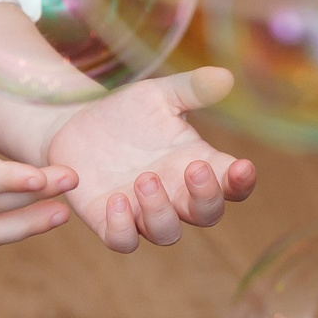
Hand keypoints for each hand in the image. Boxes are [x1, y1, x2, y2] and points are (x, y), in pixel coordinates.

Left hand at [44, 67, 257, 251]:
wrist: (74, 122)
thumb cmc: (126, 112)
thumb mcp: (157, 95)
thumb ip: (190, 89)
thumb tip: (225, 76)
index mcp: (195, 165)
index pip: (231, 185)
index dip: (241, 182)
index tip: (243, 167)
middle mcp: (174, 195)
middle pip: (206, 214)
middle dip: (206, 197)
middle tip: (194, 169)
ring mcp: (142, 212)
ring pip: (166, 232)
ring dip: (161, 211)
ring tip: (145, 178)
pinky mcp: (108, 220)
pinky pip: (122, 240)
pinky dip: (122, 228)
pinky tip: (116, 200)